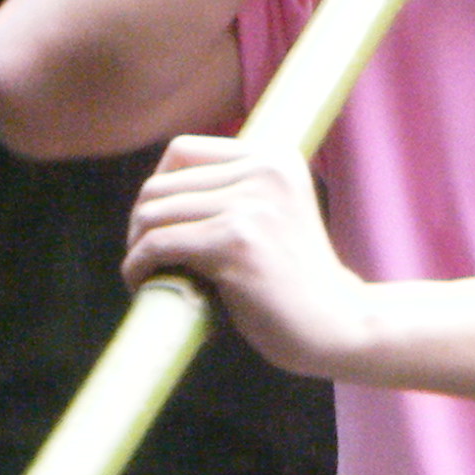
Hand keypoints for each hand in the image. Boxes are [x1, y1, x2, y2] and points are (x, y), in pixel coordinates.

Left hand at [122, 135, 373, 377]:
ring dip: (136, 247)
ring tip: (146, 272)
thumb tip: (152, 191)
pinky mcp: (235, 242)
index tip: (160, 225)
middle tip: (149, 257)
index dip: (158, 188)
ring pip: (153, 214)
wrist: (337, 324)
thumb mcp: (272, 214)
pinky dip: (138, 266)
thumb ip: (232, 192)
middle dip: (141, 223)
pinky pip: (157, 244)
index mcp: (275, 158)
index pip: (181, 150)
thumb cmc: (296, 281)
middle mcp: (265, 172)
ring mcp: (251, 206)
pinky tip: (143, 283)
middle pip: (160, 184)